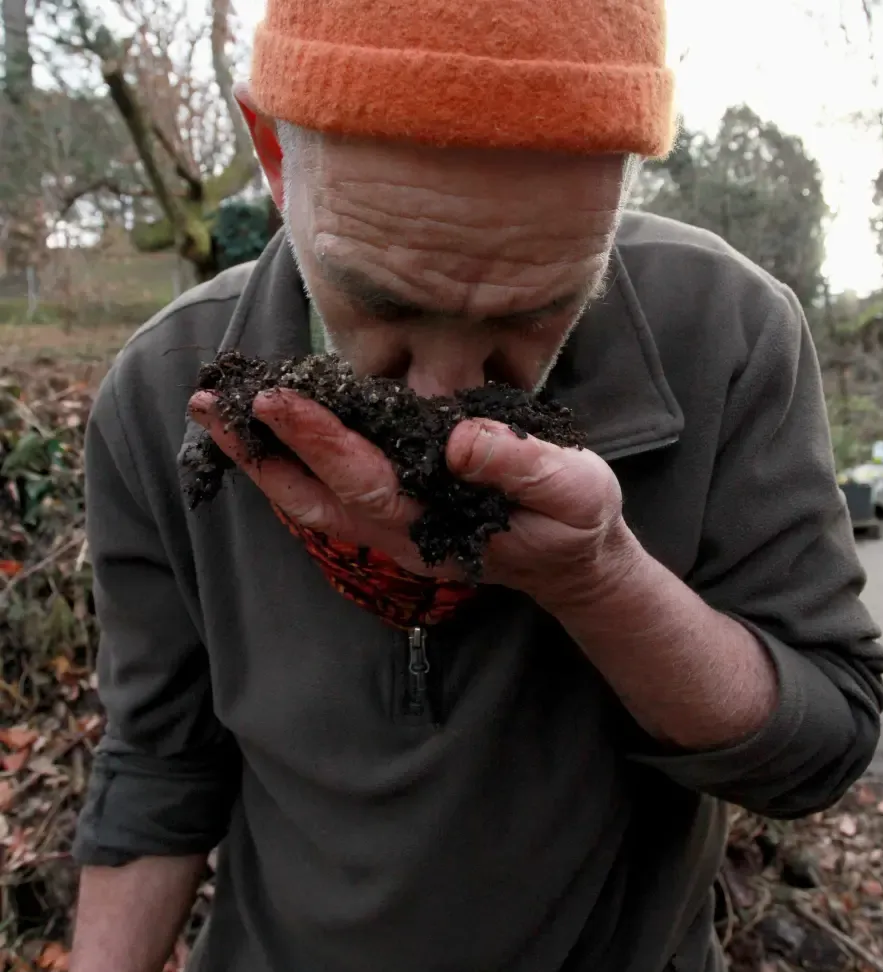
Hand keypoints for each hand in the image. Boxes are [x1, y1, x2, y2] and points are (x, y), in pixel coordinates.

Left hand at [188, 388, 643, 612]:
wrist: (570, 562)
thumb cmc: (574, 523)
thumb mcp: (572, 491)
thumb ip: (519, 465)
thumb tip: (456, 440)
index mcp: (434, 524)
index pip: (363, 478)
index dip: (318, 438)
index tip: (276, 398)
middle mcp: (397, 533)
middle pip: (312, 495)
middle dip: (260, 449)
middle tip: (209, 402)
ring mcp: (389, 530)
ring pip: (309, 501)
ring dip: (260, 459)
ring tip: (216, 414)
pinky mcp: (390, 516)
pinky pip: (325, 495)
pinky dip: (287, 464)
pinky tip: (266, 433)